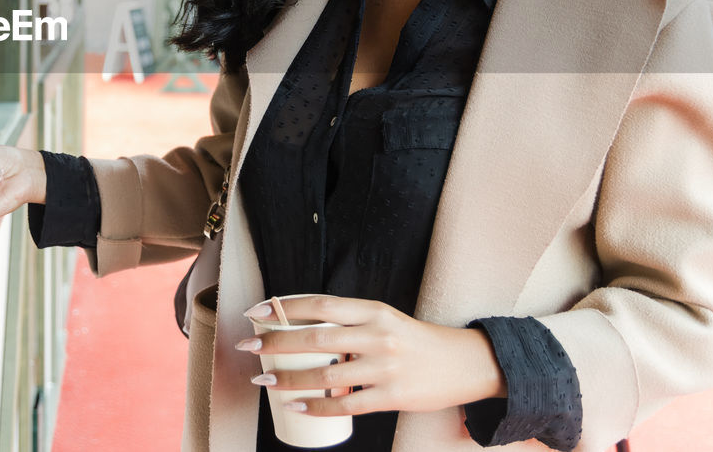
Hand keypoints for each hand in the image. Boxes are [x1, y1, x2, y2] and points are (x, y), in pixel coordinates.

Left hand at [237, 295, 506, 415]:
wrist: (464, 363)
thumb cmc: (414, 340)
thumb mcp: (384, 319)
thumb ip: (348, 323)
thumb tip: (300, 331)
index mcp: (374, 311)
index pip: (320, 305)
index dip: (285, 307)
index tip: (256, 311)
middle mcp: (378, 336)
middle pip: (317, 338)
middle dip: (276, 341)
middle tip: (248, 345)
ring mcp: (386, 368)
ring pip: (326, 374)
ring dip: (289, 379)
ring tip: (263, 380)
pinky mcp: (393, 396)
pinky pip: (347, 404)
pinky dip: (317, 406)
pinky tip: (296, 406)